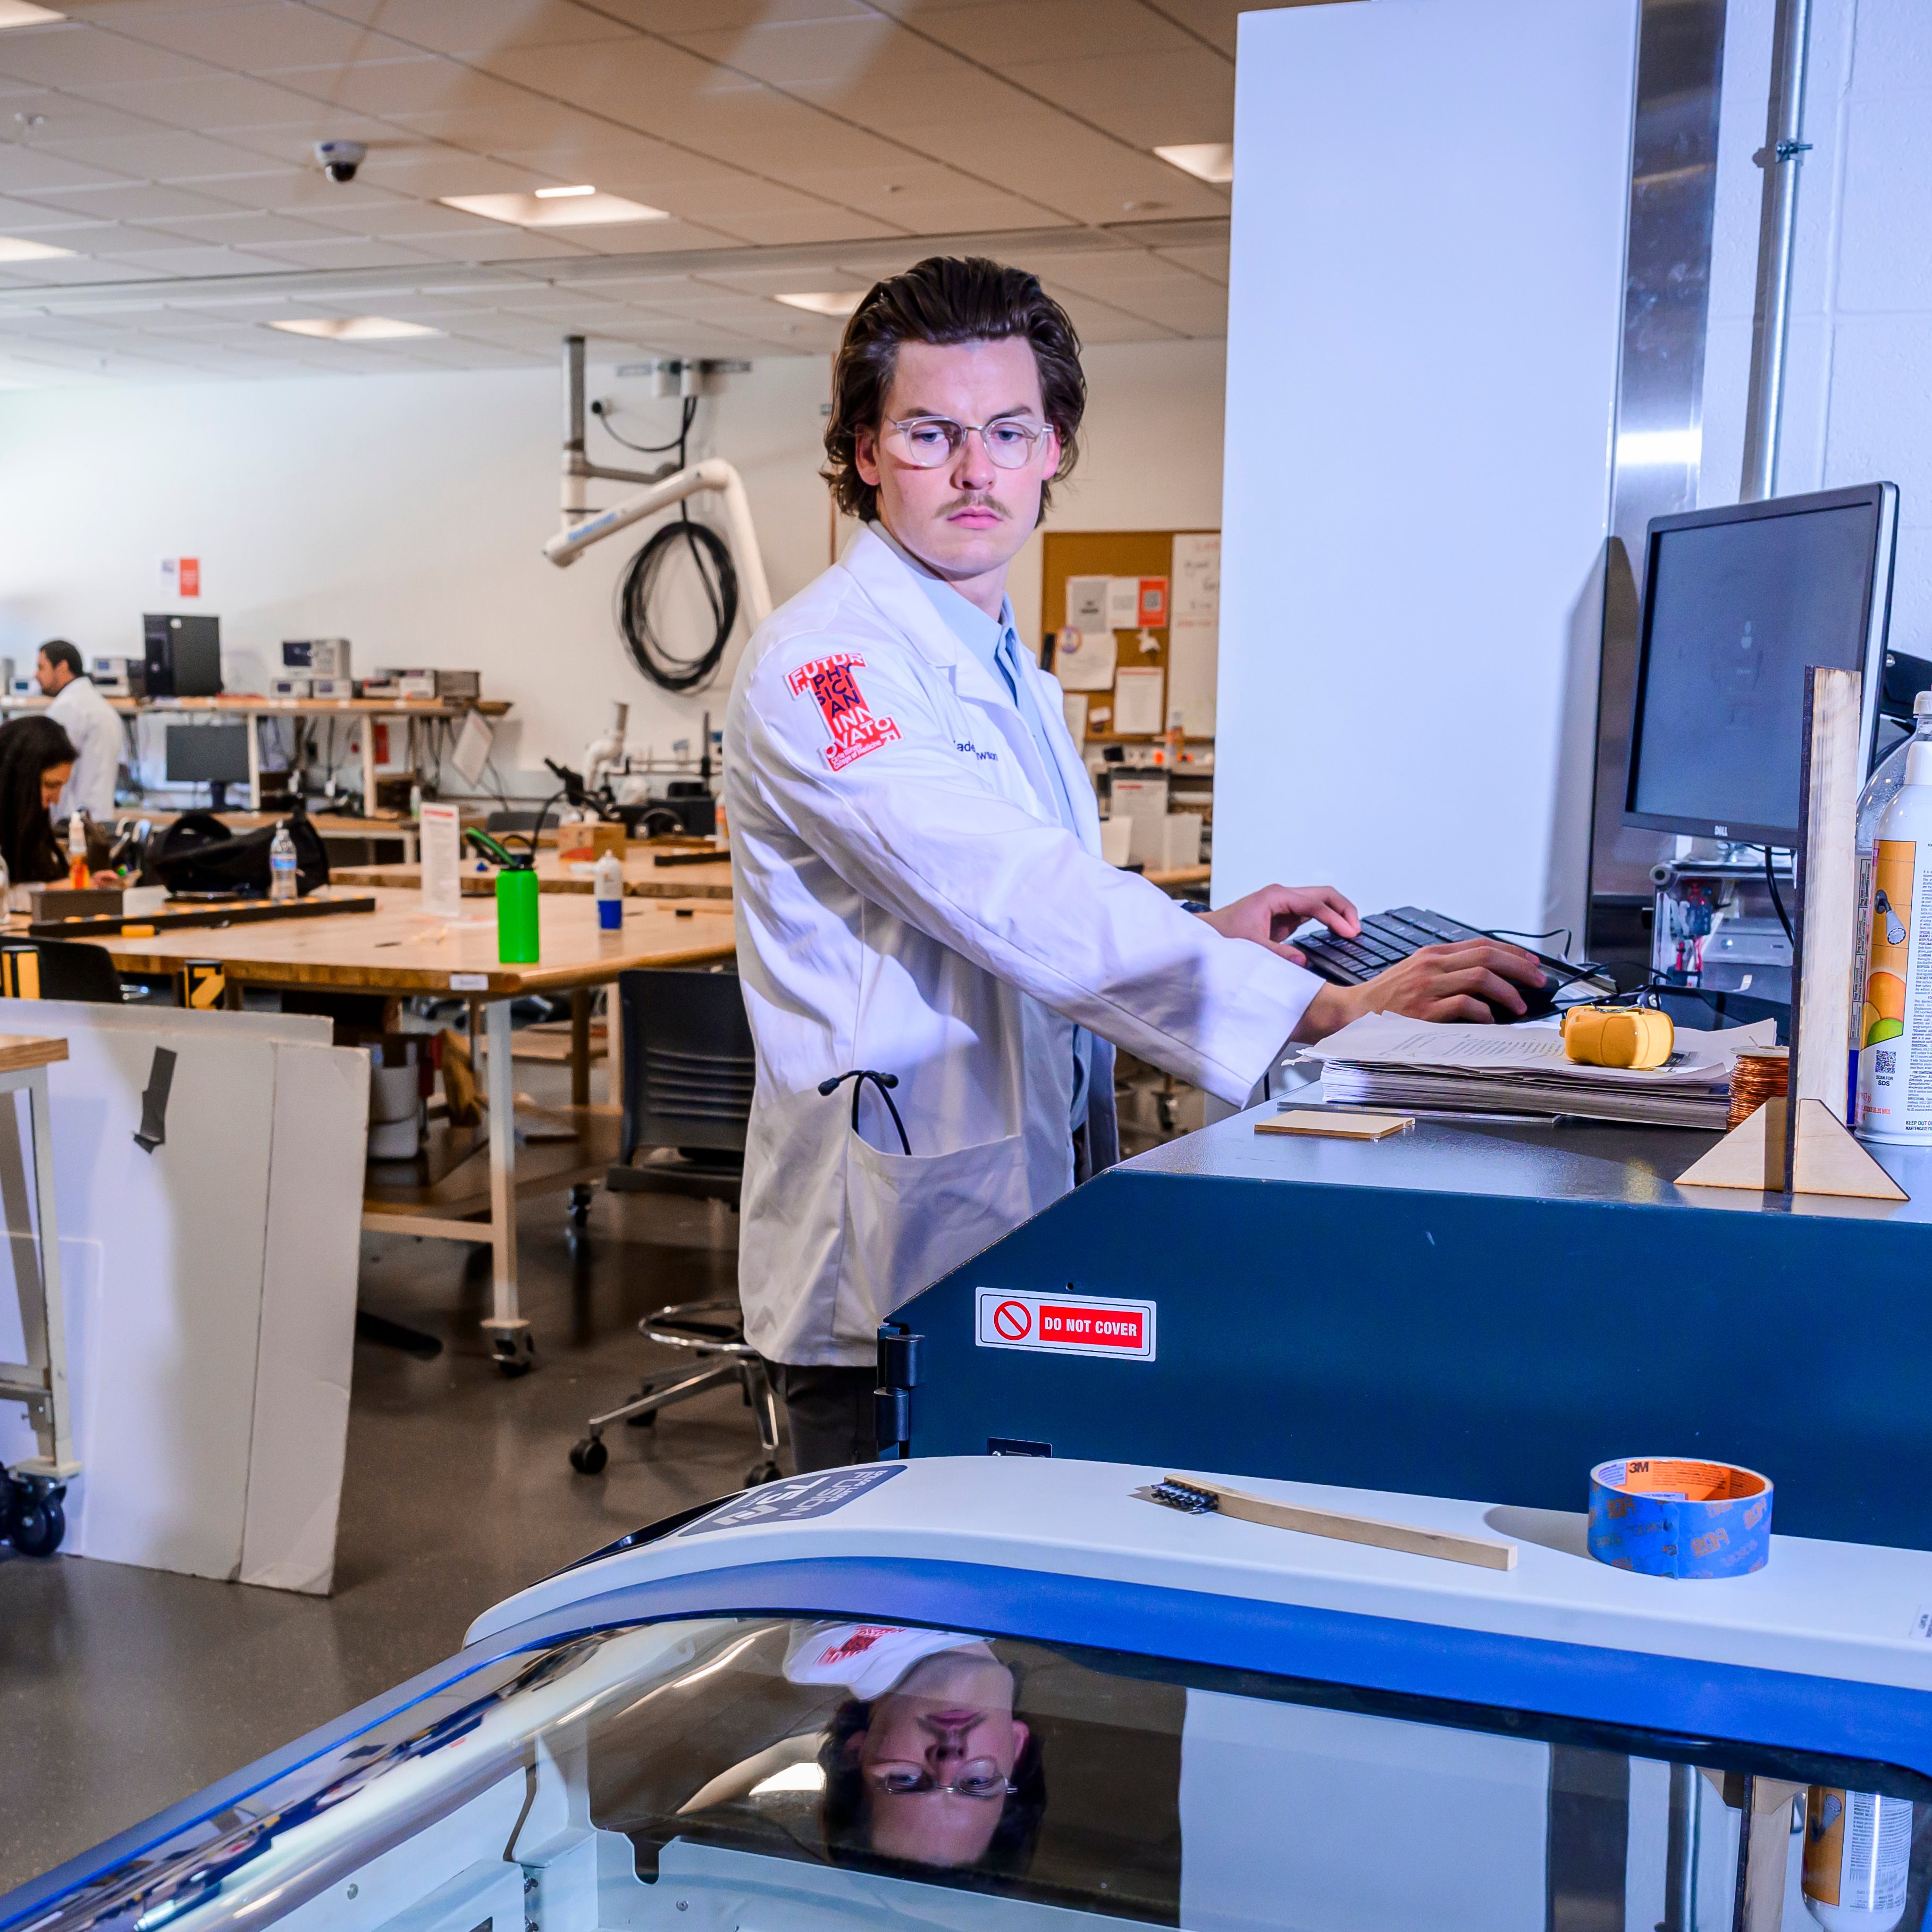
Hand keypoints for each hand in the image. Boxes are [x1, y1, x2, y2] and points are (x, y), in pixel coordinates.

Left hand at [1195, 884, 1358, 964]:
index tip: (1350, 934)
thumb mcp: (1250, 946)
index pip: (1315, 904)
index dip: (1335, 919)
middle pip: (1324, 895)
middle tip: (1357, 930)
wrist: (1207, 934)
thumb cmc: (1223, 934)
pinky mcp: (1285, 916)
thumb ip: (1276, 953)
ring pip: (1321, 902)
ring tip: (1352, 932)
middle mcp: (1282, 896)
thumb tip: (1303, 962)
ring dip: (1338, 914)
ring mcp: (1284, 904)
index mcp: (1276, 896)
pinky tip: (1337, 933)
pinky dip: (1327, 921)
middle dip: (1343, 910)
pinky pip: (1313, 913)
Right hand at [1291, 940, 1547, 1040]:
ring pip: (1482, 977)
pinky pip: (1465, 1005)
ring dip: (1508, 993)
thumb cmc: (1386, 998)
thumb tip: (1487, 977)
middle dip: (1520, 969)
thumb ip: (1446, 970)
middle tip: (1538, 982)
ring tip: (1519, 1006)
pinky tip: (1491, 1020)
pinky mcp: (1424, 1010)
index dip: (1513, 953)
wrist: (1352, 1013)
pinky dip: (1484, 1012)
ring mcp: (1428, 987)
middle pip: (1488, 956)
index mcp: (1432, 954)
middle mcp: (1432, 965)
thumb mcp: (1415, 973)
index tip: (1532, 964)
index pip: (1482, 945)